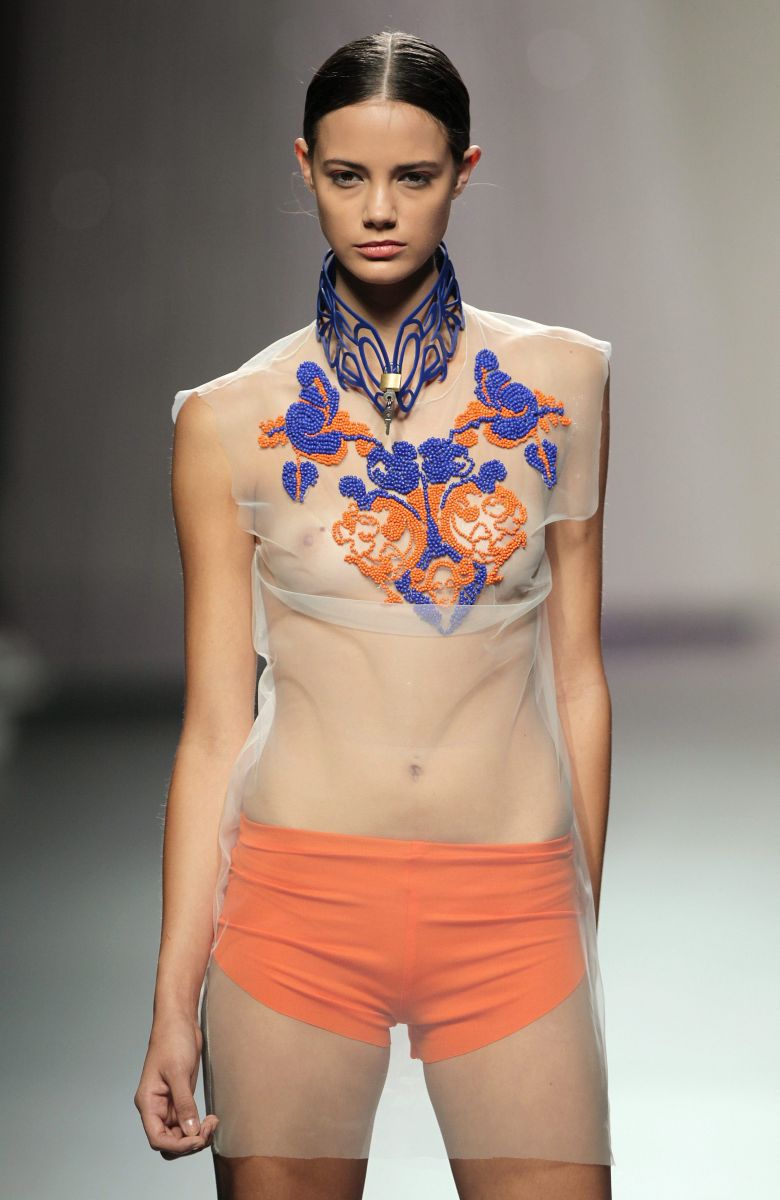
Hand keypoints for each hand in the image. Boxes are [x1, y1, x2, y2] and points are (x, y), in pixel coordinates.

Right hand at [134, 1012, 218, 1158]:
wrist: (180, 1021)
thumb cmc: (172, 1041)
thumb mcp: (178, 1072)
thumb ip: (184, 1103)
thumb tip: (191, 1131)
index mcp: (148, 1103)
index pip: (157, 1138)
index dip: (177, 1145)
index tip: (197, 1139)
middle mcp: (157, 1107)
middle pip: (169, 1142)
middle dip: (189, 1142)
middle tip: (209, 1129)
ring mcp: (170, 1104)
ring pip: (180, 1135)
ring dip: (196, 1136)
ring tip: (213, 1123)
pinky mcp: (182, 1099)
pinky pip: (188, 1122)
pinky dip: (199, 1126)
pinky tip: (211, 1119)